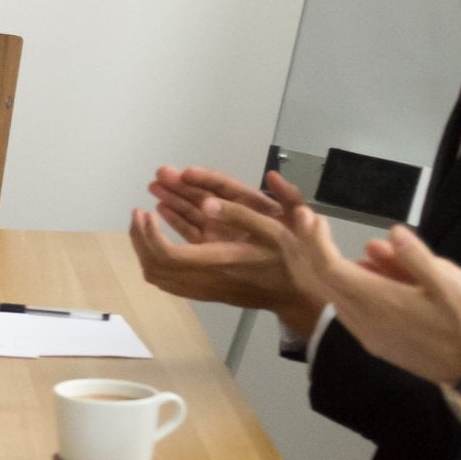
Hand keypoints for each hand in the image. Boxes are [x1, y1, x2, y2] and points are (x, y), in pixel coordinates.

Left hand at [128, 168, 324, 333]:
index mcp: (217, 262)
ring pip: (159, 276)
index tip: (145, 212)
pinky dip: (157, 262)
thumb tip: (208, 203)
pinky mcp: (208, 292)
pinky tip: (160, 242)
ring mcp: (205, 290)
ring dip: (145, 249)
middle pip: (155, 265)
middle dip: (140, 238)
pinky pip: (170, 283)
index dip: (148, 234)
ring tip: (143, 223)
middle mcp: (206, 280)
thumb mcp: (273, 229)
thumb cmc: (291, 261)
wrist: (302, 295)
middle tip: (138, 213)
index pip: (166, 254)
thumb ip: (239, 214)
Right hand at [147, 166, 303, 244]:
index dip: (207, 178)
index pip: (227, 187)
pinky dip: (177, 219)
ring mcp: (225, 232)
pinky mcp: (216, 248)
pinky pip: (192, 231)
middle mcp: (237, 217)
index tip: (187, 173)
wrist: (306, 286)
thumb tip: (272, 177)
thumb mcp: (304, 224)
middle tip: (160, 174)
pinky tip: (161, 209)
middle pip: (205, 196)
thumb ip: (290, 198)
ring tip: (154, 186)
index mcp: (257, 207)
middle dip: (182, 184)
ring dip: (175, 198)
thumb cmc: (305, 254)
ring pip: (195, 211)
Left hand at [281, 214, 460, 386]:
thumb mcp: (450, 287)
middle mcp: (363, 319)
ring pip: (329, 296)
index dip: (314, 241)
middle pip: (320, 281)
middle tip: (305, 222)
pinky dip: (335, 286)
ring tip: (319, 242)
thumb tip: (393, 231)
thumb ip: (417, 258)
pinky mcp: (374, 343)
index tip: (310, 217)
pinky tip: (348, 274)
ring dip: (319, 268)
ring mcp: (366, 334)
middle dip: (308, 249)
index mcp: (378, 301)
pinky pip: (343, 310)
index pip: (329, 267)